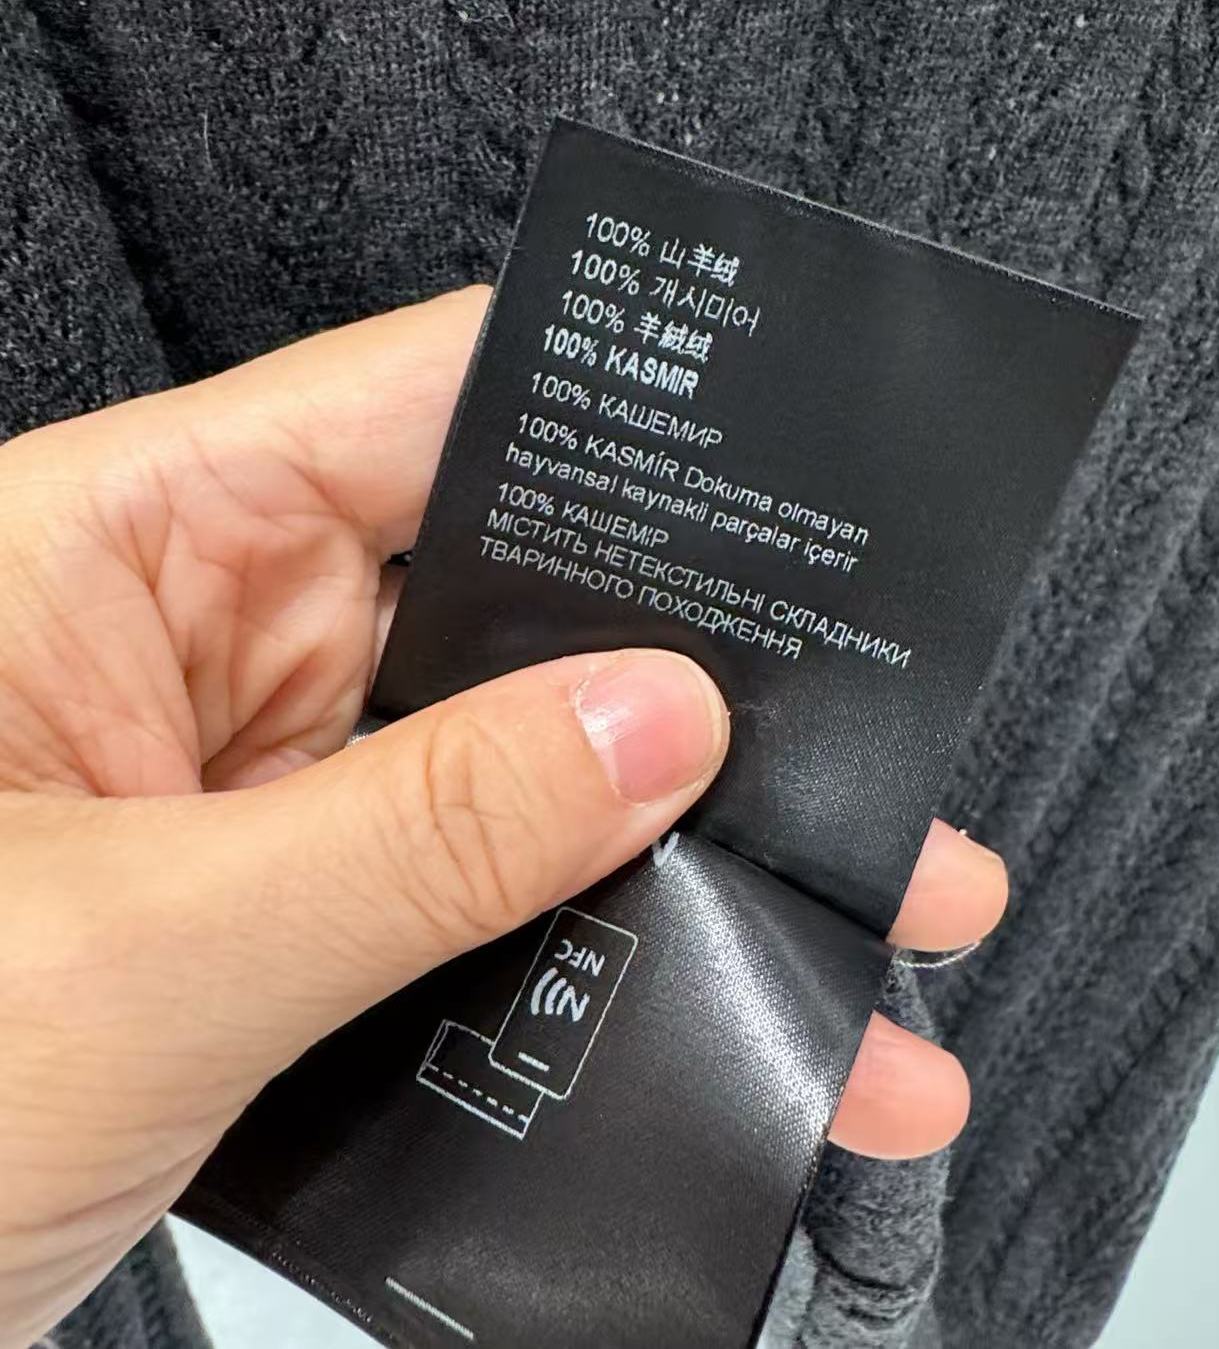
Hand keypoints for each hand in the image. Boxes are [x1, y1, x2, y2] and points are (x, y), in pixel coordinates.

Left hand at [0, 287, 1005, 1345]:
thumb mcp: (131, 958)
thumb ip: (414, 836)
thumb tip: (650, 728)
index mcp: (122, 546)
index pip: (411, 401)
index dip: (601, 401)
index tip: (781, 449)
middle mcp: (196, 640)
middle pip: (498, 596)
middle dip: (701, 676)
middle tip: (879, 734)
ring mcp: (245, 787)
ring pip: (509, 771)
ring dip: (678, 854)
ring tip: (861, 923)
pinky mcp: (273, 916)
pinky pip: (473, 905)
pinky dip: (593, 965)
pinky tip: (721, 1033)